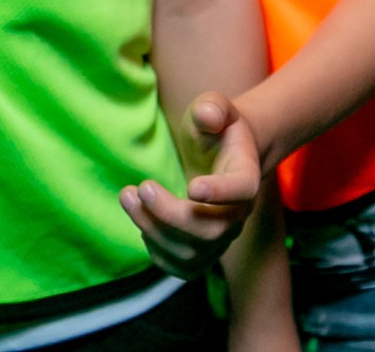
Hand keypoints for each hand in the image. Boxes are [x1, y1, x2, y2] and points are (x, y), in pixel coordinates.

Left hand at [121, 94, 259, 278]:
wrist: (223, 155)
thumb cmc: (216, 128)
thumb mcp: (216, 107)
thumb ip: (213, 107)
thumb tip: (206, 115)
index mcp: (246, 175)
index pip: (241, 189)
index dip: (220, 192)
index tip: (192, 185)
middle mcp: (238, 214)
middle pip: (211, 230)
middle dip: (170, 214)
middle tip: (142, 188)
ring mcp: (222, 238)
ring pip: (192, 252)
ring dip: (154, 230)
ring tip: (127, 198)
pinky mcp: (203, 252)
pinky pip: (182, 267)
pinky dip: (158, 253)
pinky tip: (141, 223)